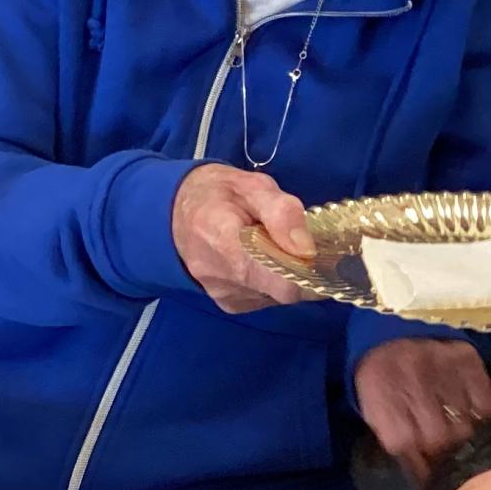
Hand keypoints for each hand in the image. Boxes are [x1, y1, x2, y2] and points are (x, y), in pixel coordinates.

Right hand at [171, 163, 313, 311]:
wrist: (173, 212)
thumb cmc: (217, 194)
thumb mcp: (252, 186)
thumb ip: (282, 212)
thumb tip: (307, 249)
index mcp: (226, 242)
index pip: (282, 282)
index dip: (309, 271)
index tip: (317, 252)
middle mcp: (222, 278)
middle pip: (283, 290)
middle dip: (299, 269)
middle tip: (295, 242)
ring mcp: (224, 295)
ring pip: (276, 296)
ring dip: (284, 274)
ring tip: (270, 247)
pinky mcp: (227, 304)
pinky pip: (264, 299)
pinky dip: (271, 281)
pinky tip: (259, 260)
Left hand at [355, 336, 490, 486]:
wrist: (397, 321)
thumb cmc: (382, 371)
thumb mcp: (372, 402)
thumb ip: (391, 435)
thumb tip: (420, 474)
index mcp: (381, 393)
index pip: (402, 443)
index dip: (413, 460)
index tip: (421, 462)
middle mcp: (412, 381)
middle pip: (438, 439)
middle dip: (440, 449)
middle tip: (441, 444)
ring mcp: (442, 369)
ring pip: (463, 426)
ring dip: (460, 432)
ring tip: (453, 422)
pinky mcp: (468, 360)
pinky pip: (485, 404)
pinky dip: (480, 412)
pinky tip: (469, 407)